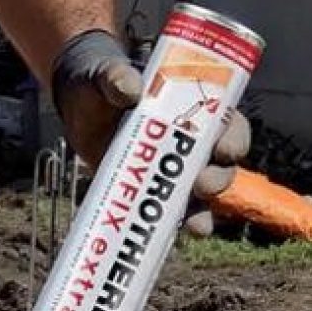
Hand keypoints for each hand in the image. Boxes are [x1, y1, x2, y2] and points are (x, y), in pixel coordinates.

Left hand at [51, 29, 252, 237]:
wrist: (78, 107)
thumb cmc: (100, 83)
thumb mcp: (105, 75)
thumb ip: (115, 77)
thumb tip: (129, 88)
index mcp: (193, 107)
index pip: (229, 123)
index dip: (233, 138)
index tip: (222, 150)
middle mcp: (193, 140)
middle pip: (222, 164)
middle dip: (219, 178)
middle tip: (201, 185)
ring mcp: (174, 167)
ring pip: (204, 193)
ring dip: (205, 208)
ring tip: (195, 223)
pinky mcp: (154, 188)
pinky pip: (177, 210)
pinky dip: (182, 224)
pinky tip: (182, 235)